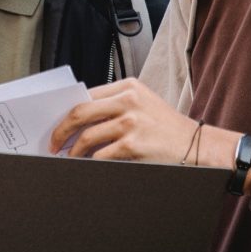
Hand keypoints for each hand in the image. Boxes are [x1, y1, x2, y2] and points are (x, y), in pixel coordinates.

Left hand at [50, 77, 198, 162]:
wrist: (197, 144)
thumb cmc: (167, 127)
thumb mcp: (143, 104)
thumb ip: (115, 105)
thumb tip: (78, 120)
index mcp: (129, 86)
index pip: (87, 95)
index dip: (67, 112)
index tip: (58, 124)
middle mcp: (129, 100)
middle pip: (80, 112)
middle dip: (61, 130)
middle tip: (53, 143)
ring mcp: (131, 122)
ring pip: (87, 136)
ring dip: (73, 151)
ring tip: (69, 158)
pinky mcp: (133, 144)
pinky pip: (100, 155)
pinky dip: (89, 162)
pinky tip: (86, 165)